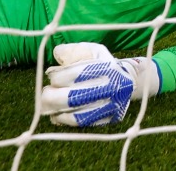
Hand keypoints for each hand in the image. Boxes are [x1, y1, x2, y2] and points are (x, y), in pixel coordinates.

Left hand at [40, 42, 160, 126]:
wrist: (129, 81)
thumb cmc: (104, 63)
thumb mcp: (93, 50)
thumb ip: (74, 50)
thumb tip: (57, 54)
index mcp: (106, 68)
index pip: (73, 75)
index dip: (56, 76)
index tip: (52, 75)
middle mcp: (109, 88)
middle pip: (71, 98)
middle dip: (51, 96)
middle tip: (45, 93)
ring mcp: (109, 106)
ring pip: (74, 115)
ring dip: (55, 111)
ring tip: (47, 105)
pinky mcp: (107, 119)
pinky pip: (81, 124)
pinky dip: (65, 120)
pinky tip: (57, 115)